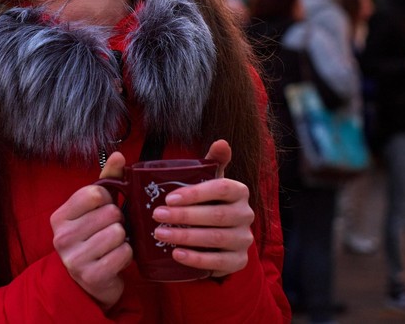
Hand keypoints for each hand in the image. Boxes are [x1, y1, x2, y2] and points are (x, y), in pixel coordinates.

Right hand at [50, 152, 131, 309]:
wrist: (87, 281)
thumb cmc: (92, 236)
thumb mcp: (95, 207)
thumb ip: (107, 180)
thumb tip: (119, 155)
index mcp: (59, 216)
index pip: (94, 193)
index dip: (108, 199)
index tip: (104, 208)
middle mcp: (62, 237)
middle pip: (110, 213)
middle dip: (117, 220)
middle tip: (110, 229)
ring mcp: (74, 258)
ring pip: (119, 233)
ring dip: (123, 238)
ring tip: (113, 244)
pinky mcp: (91, 276)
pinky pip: (124, 253)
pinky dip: (126, 255)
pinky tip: (116, 258)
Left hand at [149, 140, 254, 278]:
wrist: (220, 239)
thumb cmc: (210, 204)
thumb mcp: (210, 182)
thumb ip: (212, 162)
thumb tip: (221, 142)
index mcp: (239, 191)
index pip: (222, 188)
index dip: (196, 193)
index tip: (169, 198)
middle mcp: (246, 215)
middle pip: (217, 215)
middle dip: (184, 216)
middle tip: (158, 215)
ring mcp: (244, 240)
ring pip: (216, 239)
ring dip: (186, 237)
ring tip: (161, 233)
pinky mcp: (238, 261)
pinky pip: (218, 263)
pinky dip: (196, 259)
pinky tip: (176, 254)